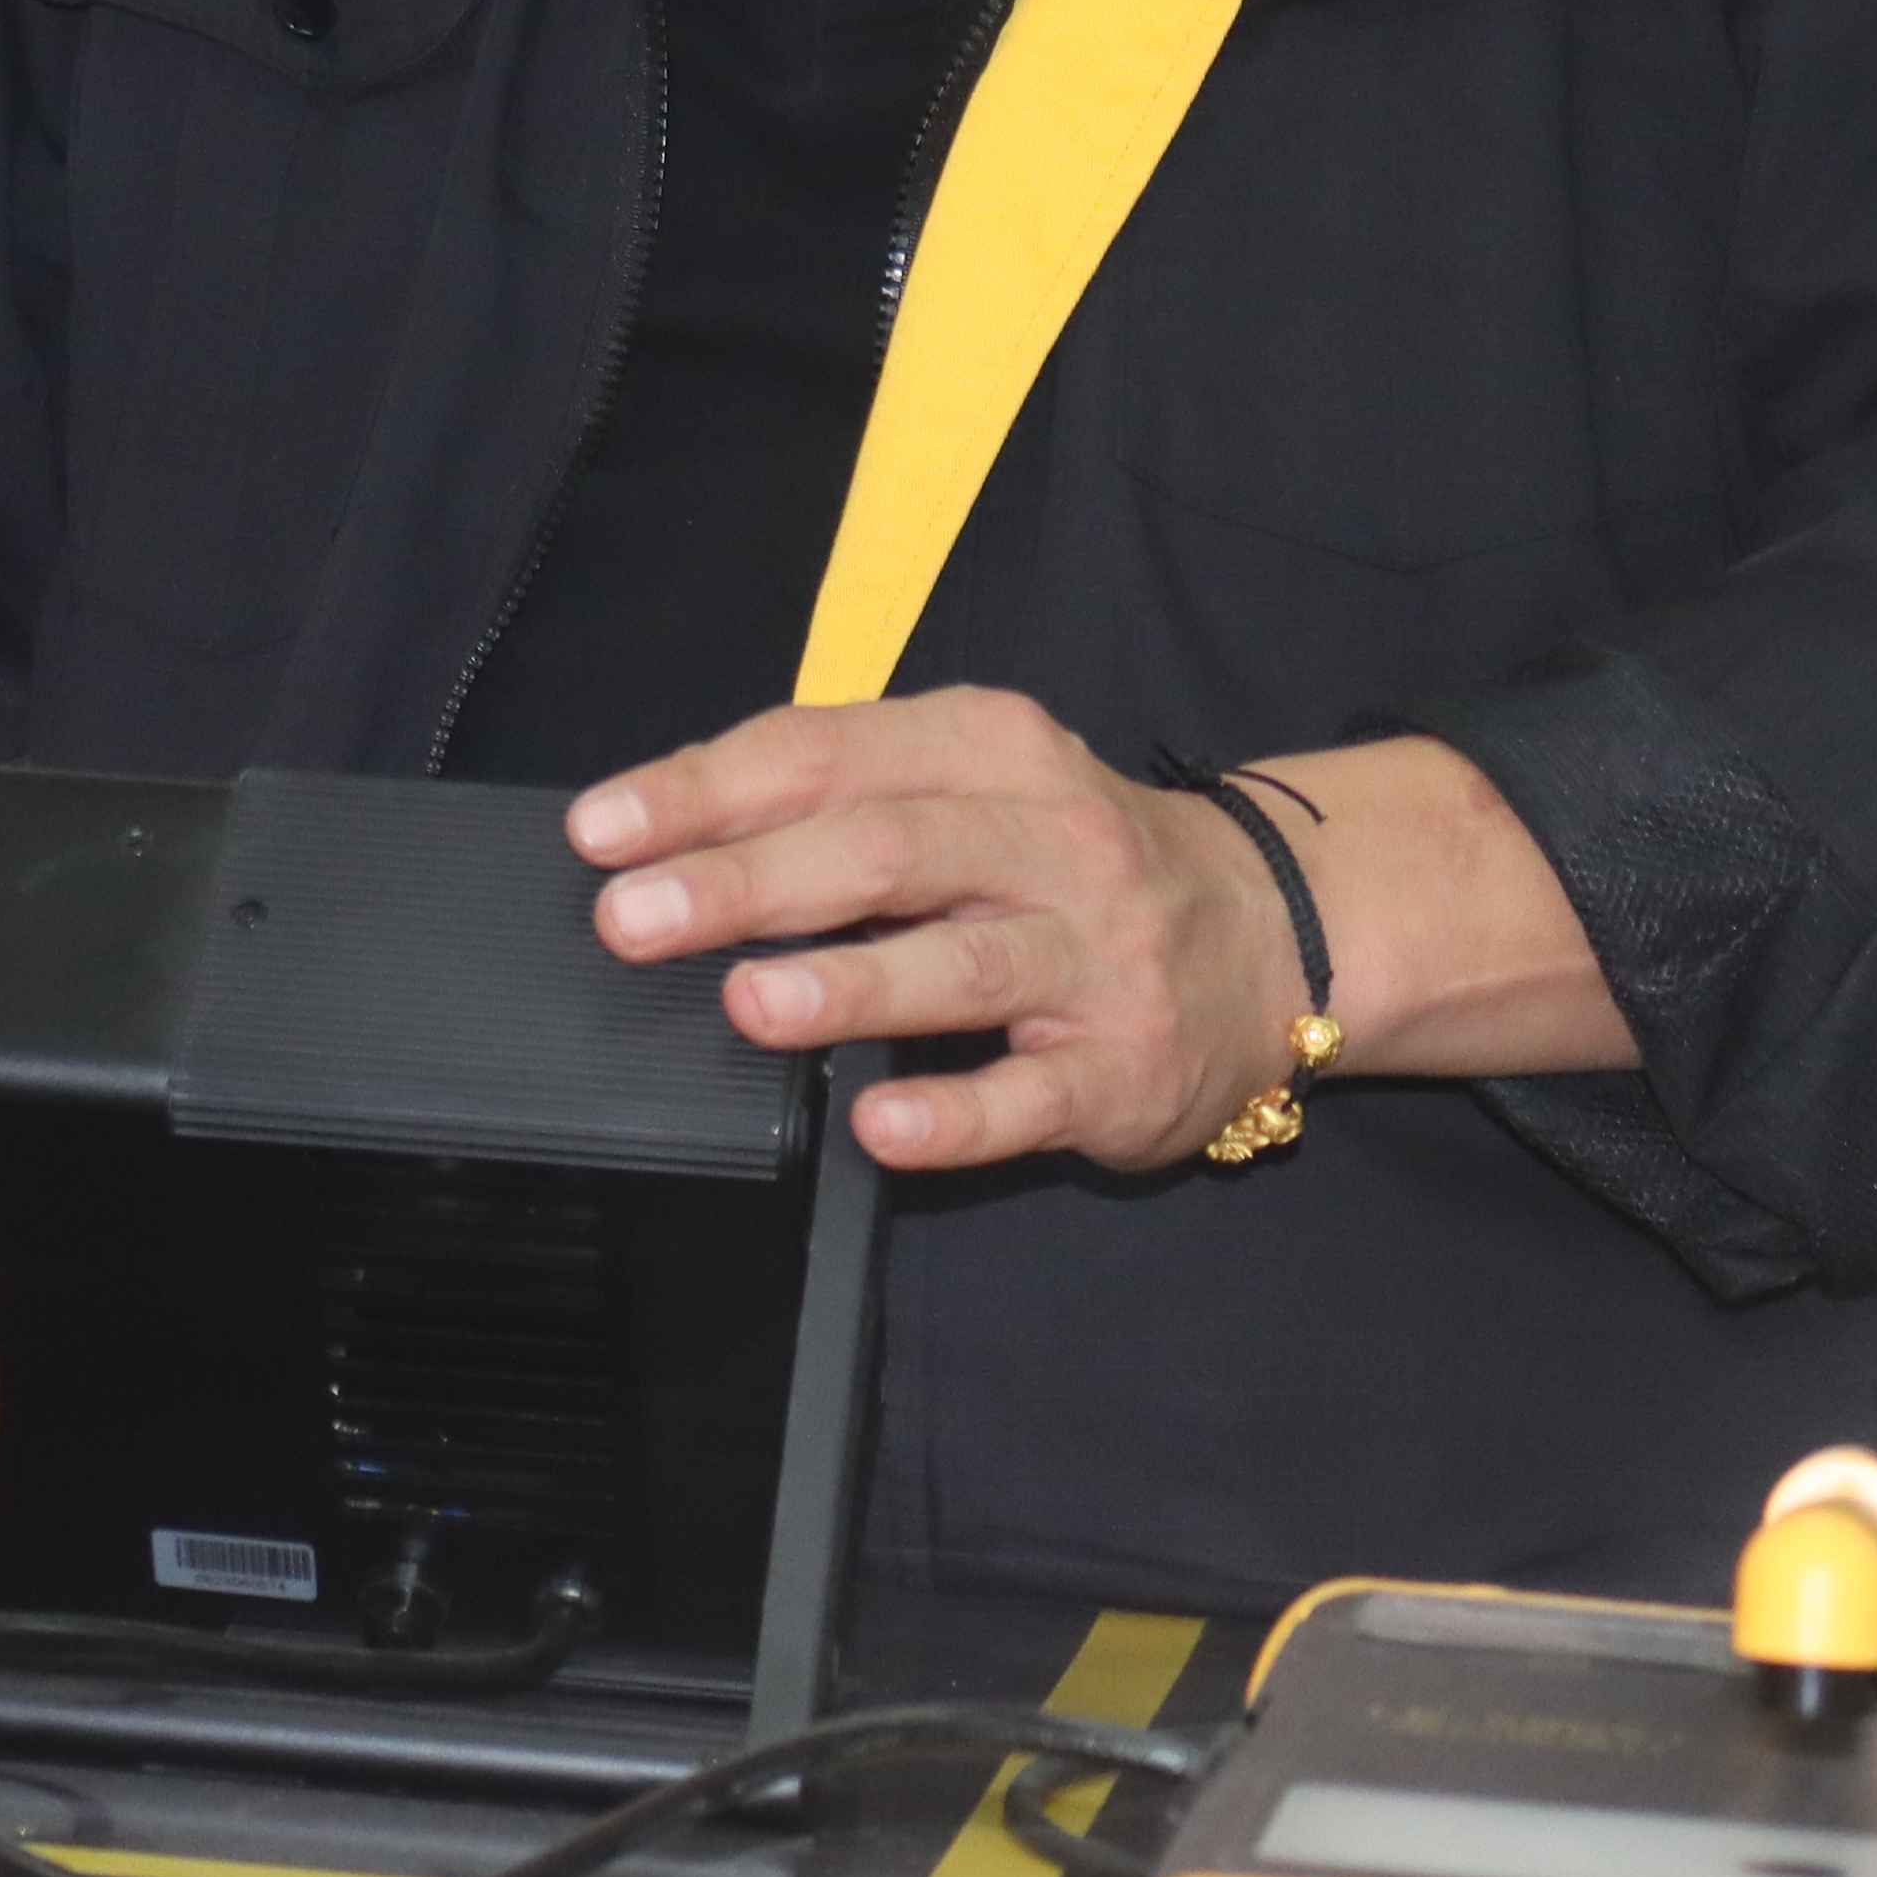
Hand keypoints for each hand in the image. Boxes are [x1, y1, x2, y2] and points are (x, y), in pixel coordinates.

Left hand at [566, 686, 1308, 1174]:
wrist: (1274, 935)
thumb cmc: (1068, 858)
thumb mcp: (972, 784)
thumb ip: (842, 797)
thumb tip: (666, 838)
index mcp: (991, 749)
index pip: (830, 754)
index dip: (707, 790)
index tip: (602, 832)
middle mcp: (1051, 840)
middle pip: (885, 849)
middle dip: (747, 881)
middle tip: (632, 918)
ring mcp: (1095, 957)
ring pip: (960, 964)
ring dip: (847, 985)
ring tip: (746, 1004)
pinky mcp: (1123, 1068)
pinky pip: (1029, 1097)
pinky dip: (952, 1114)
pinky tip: (879, 1128)